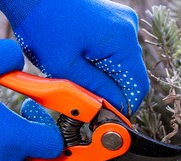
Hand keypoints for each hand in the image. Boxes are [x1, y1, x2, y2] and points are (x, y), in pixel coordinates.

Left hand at [0, 0, 149, 114]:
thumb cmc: (42, 24)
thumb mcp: (66, 67)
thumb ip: (95, 91)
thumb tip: (115, 108)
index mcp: (122, 40)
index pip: (138, 86)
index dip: (124, 107)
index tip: (108, 118)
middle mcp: (127, 28)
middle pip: (129, 76)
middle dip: (110, 93)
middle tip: (85, 101)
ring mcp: (120, 23)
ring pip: (120, 65)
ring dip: (102, 79)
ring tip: (76, 81)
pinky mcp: (111, 22)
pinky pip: (112, 52)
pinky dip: (99, 65)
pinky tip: (79, 65)